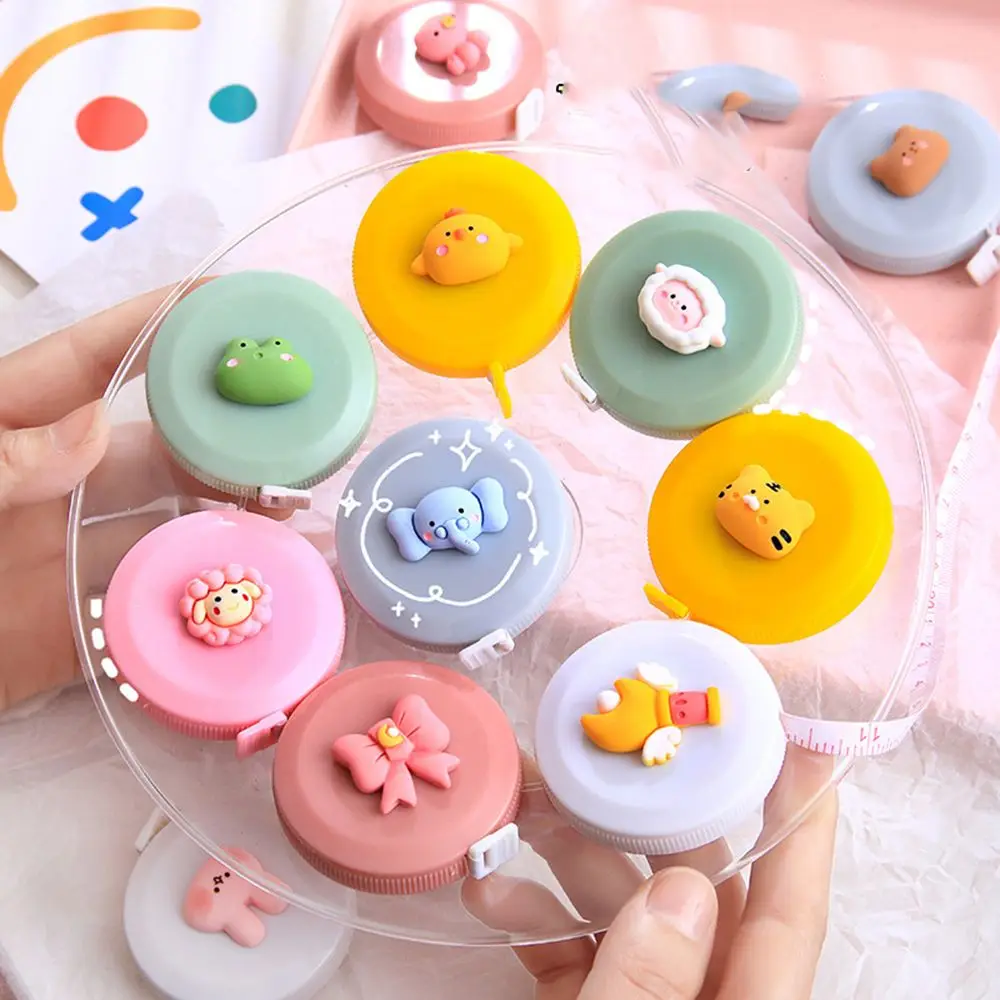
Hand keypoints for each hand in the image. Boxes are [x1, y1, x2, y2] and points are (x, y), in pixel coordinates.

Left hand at [0, 285, 285, 710]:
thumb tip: (92, 426)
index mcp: (4, 431)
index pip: (90, 366)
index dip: (156, 328)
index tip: (225, 302)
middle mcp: (46, 491)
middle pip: (154, 452)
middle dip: (225, 439)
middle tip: (293, 433)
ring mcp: (60, 564)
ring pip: (165, 536)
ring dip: (230, 529)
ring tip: (294, 517)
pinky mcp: (68, 636)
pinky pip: (146, 621)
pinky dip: (200, 616)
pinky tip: (253, 602)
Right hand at [464, 745, 836, 998]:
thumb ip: (651, 992)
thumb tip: (682, 888)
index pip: (789, 919)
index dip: (800, 831)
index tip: (799, 749)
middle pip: (692, 898)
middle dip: (636, 826)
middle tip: (586, 764)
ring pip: (624, 919)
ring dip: (567, 869)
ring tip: (509, 823)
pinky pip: (576, 958)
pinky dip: (535, 924)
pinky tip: (489, 898)